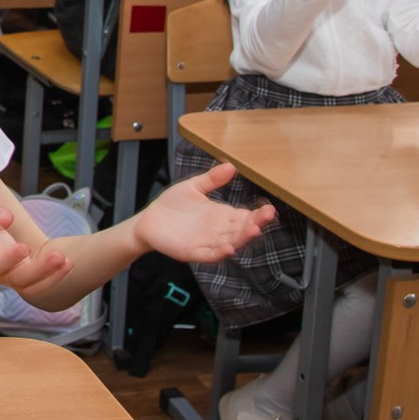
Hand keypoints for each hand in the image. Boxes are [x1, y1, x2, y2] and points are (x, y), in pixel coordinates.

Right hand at [0, 199, 72, 297]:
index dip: (9, 258)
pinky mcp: (22, 274)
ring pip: (30, 286)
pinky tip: (68, 263)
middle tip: (58, 256)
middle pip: (18, 279)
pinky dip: (54, 277)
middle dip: (39, 270)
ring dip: (51, 277)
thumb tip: (7, 218)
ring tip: (67, 261)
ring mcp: (9, 275)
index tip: (23, 246)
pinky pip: (38, 284)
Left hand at [133, 164, 275, 264]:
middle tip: (267, 217)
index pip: (245, 216)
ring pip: (230, 242)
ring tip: (253, 231)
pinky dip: (219, 253)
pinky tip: (229, 249)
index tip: (270, 209)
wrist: (149, 220)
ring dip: (241, 238)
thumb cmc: (172, 204)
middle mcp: (218, 230)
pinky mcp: (193, 252)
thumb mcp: (193, 187)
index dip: (258, 214)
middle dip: (255, 224)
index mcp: (221, 215)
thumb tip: (231, 165)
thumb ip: (212, 179)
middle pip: (241, 229)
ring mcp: (207, 242)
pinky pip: (209, 254)